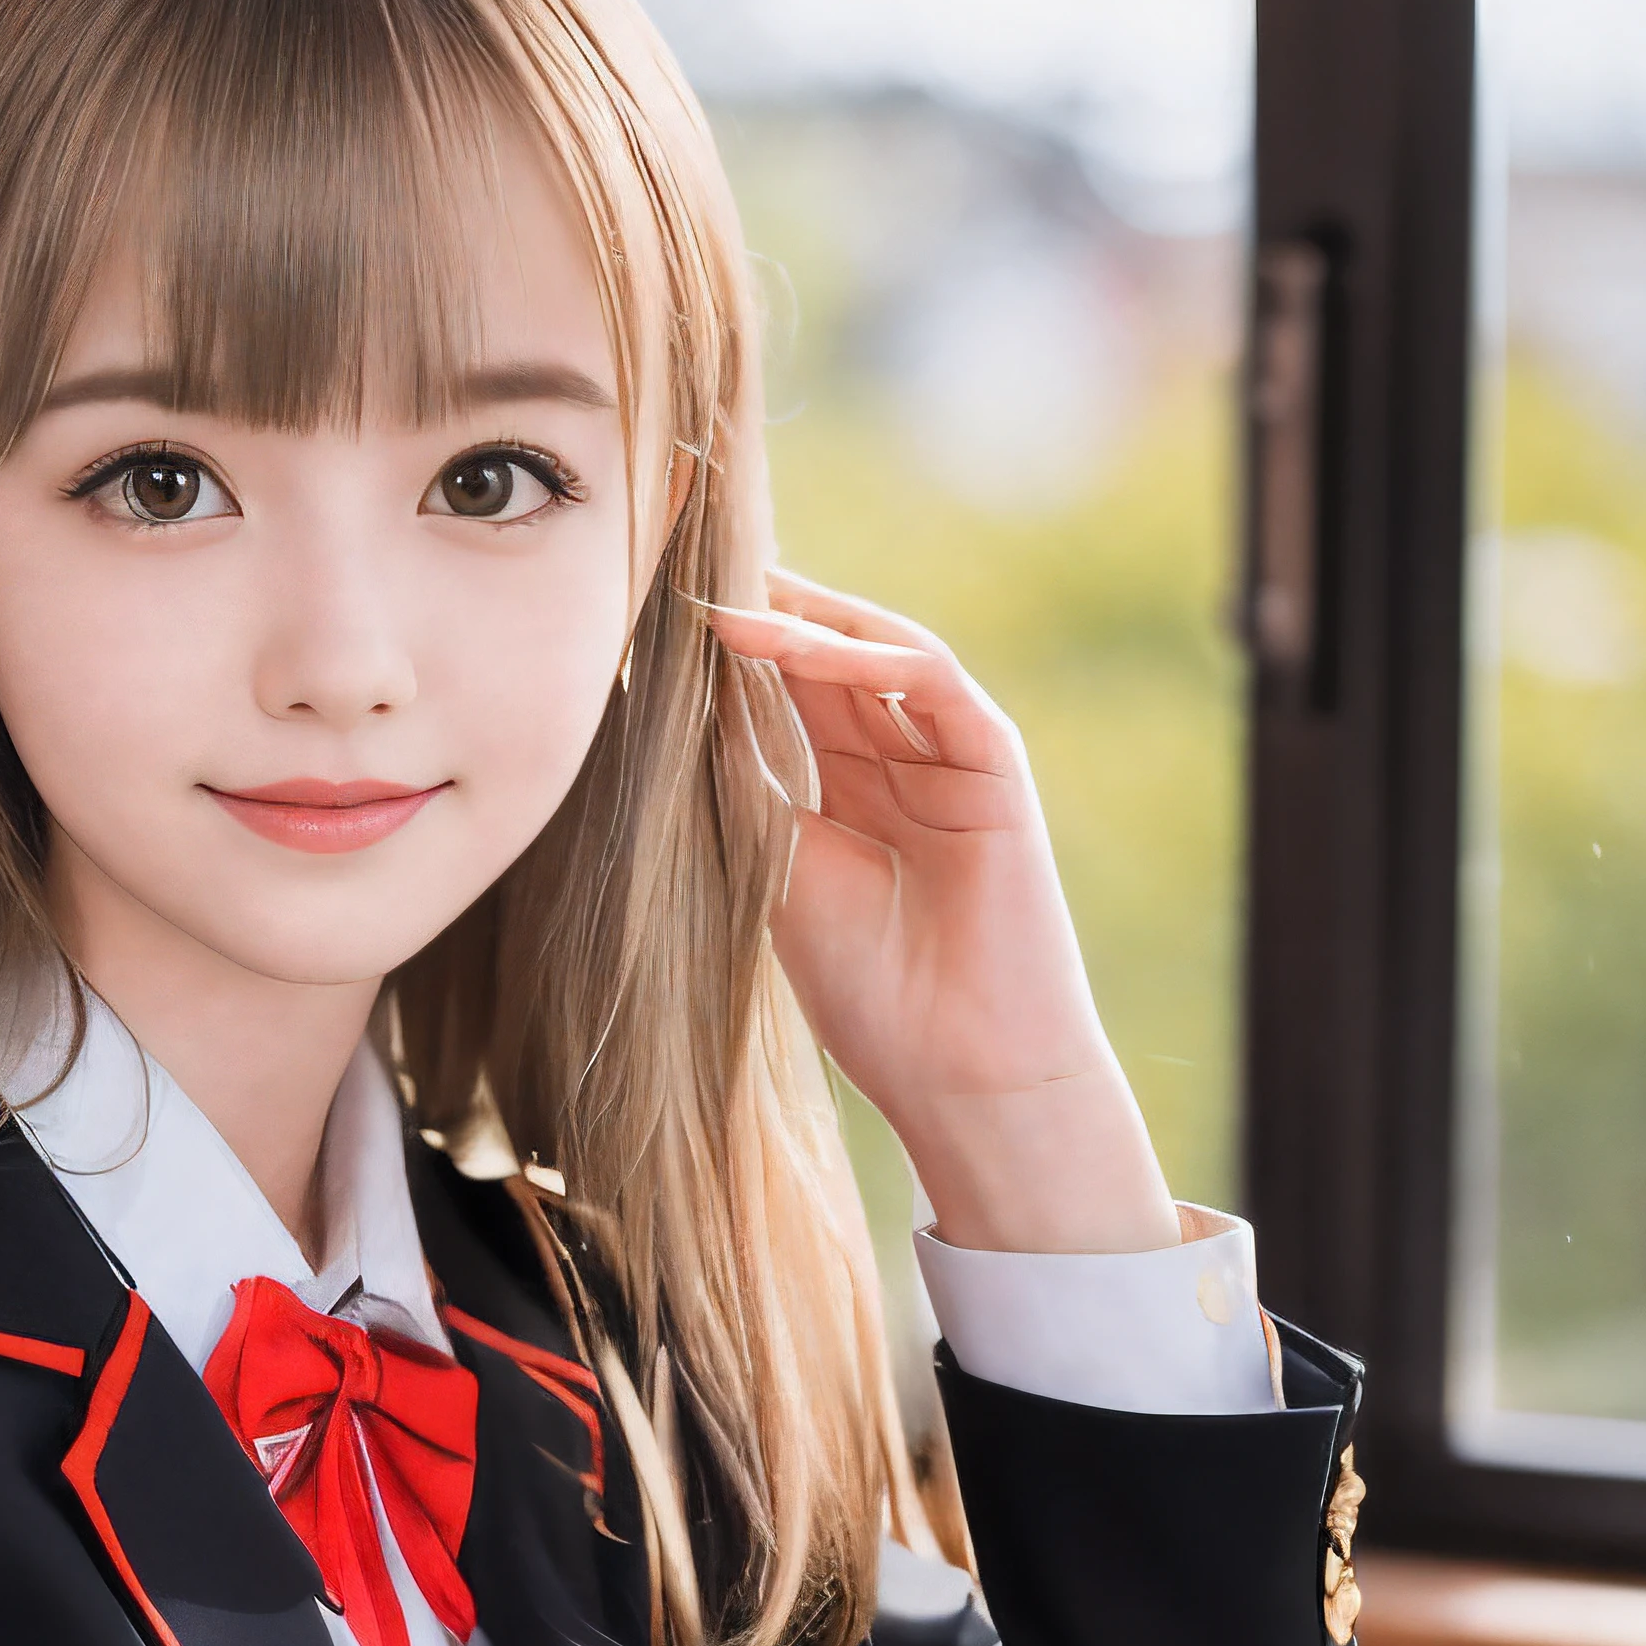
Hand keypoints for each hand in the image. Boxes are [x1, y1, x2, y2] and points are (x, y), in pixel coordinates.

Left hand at [710, 565, 1179, 1254]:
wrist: (960, 1072)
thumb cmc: (871, 996)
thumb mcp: (776, 873)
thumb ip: (743, 788)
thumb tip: (670, 707)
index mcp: (849, 791)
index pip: (788, 692)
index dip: (727, 653)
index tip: (650, 622)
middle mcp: (902, 762)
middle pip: (830, 657)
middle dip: (761, 613)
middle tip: (681, 573)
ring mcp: (952, 758)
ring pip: (878, 653)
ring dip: (802, 624)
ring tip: (722, 605)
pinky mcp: (995, 763)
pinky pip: (929, 680)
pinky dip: (863, 654)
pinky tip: (792, 646)